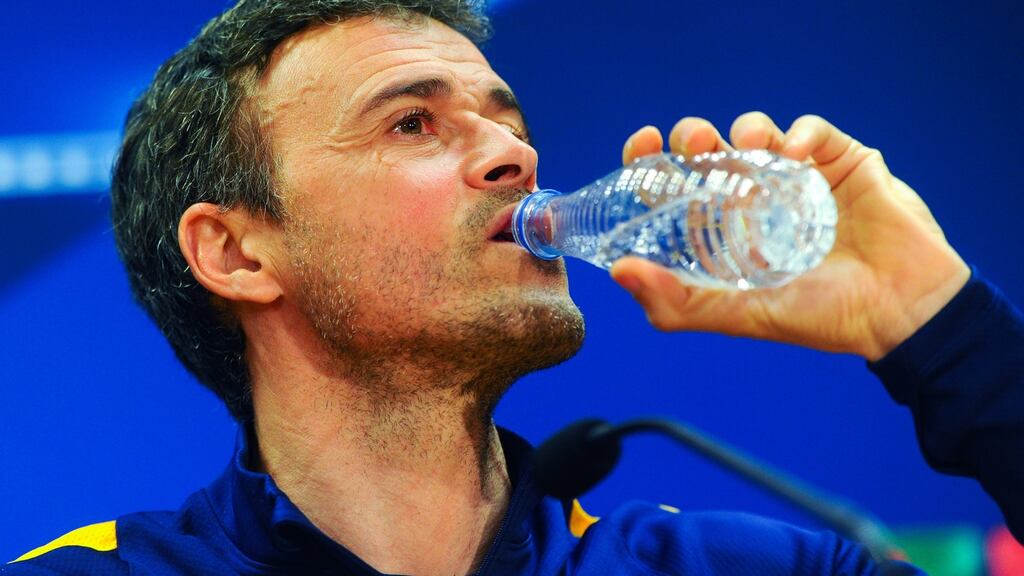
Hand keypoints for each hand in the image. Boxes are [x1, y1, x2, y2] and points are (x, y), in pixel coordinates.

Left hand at [611, 113, 969, 360]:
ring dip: (744, 129)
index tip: (642, 144)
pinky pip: (814, 131)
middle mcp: (754, 198)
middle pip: (710, 151)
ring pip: (758, 132)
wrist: (900, 314)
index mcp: (724, 230)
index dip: (652, 161)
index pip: (676, 185)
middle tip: (690, 140)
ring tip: (746, 145)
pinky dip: (800, 133)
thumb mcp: (739, 315)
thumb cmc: (819, 317)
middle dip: (694, 136)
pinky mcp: (841, 162)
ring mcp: (797, 178)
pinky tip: (797, 154)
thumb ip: (677, 303)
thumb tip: (618, 272)